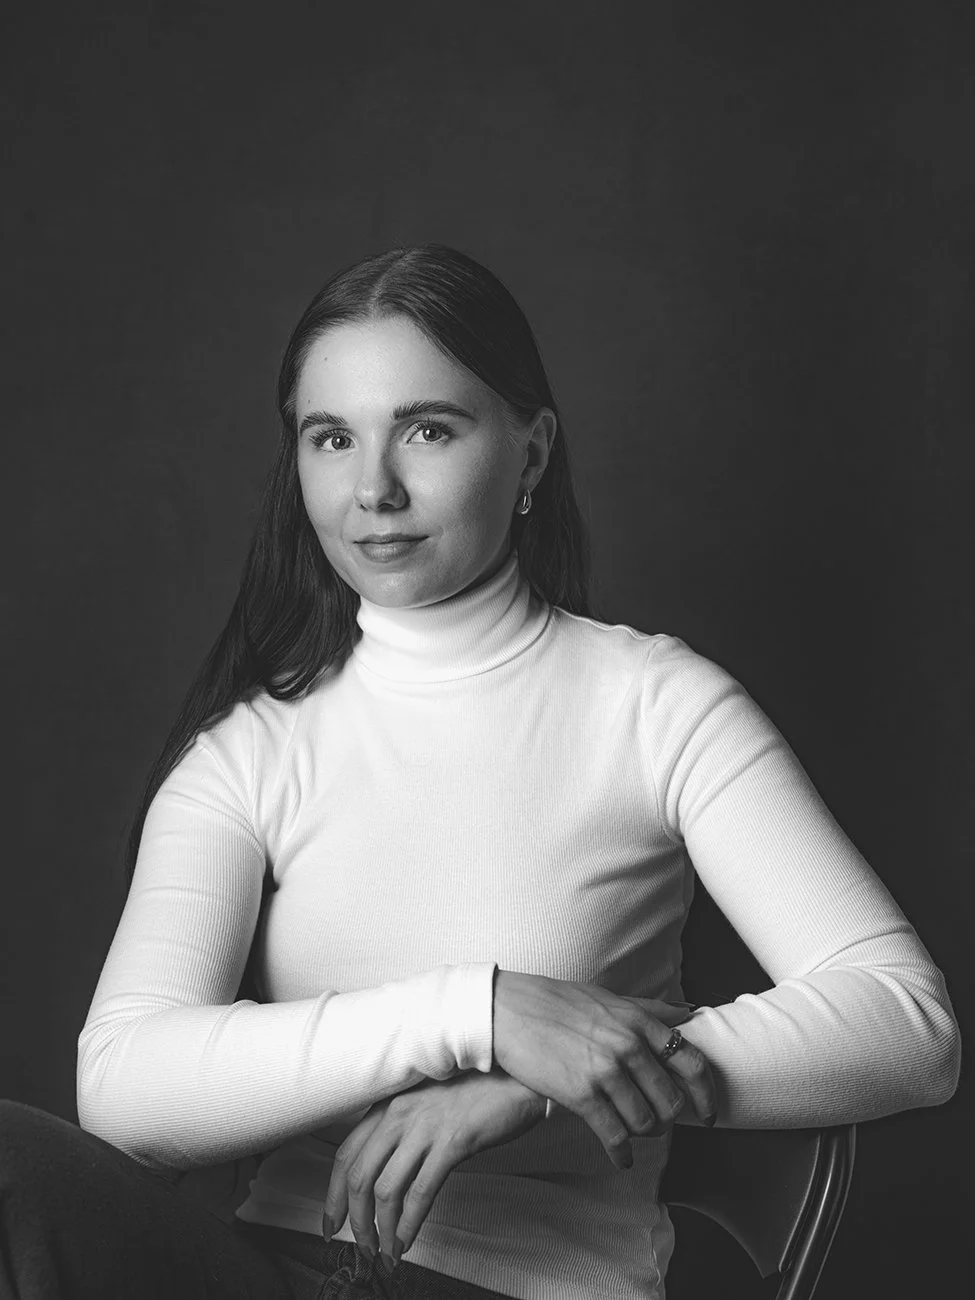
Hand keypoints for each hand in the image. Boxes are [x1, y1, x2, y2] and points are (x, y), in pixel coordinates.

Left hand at [322, 1069, 545, 1267]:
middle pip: (358, 1176)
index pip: (345, 1154)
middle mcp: (400, 1114)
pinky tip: (407, 1241)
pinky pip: (420, 1193)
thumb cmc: (474, 1092)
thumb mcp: (425, 1104)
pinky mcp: (452, 1143)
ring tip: (385, 1251)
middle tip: (360, 1245)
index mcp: (389, 1104)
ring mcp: (425, 1128)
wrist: (515, 1076)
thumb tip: (381, 1173)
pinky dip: (409, 1225)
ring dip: (380, 1229)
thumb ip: (401, 1130)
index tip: (333, 1221)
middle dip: (354, 1220)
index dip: (334, 1194)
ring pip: (385, 1189)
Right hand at [493, 971, 715, 1167]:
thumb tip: (689, 1012)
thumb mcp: (609, 998)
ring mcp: (605, 1071)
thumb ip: (650, 1009)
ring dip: (643, 1135)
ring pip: (646, 1122)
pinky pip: (615, 1136)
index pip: (692, 1063)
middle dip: (668, 1119)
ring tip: (634, 1134)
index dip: (707, 1094)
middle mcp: (628, 1045)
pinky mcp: (581, 1094)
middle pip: (672, 1101)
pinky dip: (622, 1153)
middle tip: (658, 1124)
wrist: (507, 1011)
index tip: (708, 1112)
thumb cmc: (557, 1002)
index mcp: (639, 1021)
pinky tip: (620, 1157)